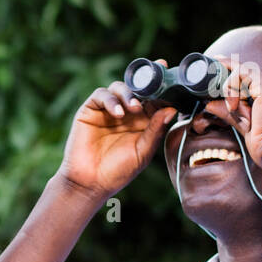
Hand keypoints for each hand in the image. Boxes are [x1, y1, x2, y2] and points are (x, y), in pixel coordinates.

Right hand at [56, 68, 177, 200]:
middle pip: (137, 88)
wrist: (90, 183)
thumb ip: (156, 130)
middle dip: (146, 83)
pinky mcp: (90, 110)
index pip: (154, 98)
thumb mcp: (143, 152)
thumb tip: (171, 109)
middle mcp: (126, 113)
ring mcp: (107, 110)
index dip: (162, 87)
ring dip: (129, 93)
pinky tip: (117, 114)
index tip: (172, 78)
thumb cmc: (118, 171)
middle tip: (154, 88)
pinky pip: (101, 95)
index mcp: (143, 122)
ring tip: (134, 108)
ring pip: (119, 88)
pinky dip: (111, 100)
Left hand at [214, 52, 261, 170]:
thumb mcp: (245, 125)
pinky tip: (233, 107)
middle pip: (247, 70)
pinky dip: (232, 89)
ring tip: (232, 109)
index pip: (252, 76)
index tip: (215, 69)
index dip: (233, 72)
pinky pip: (242, 75)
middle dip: (226, 73)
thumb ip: (230, 112)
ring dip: (230, 88)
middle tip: (210, 79)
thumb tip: (210, 104)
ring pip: (243, 71)